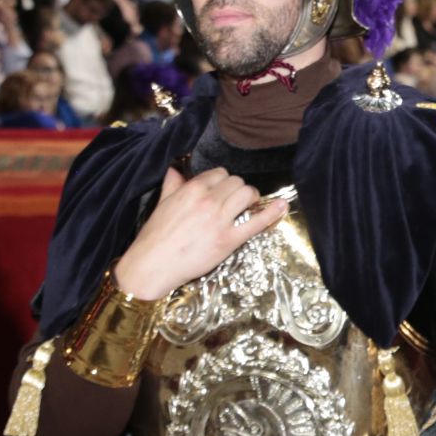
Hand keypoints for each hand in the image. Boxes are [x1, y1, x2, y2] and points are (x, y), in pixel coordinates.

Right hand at [115, 167, 288, 299]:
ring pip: (248, 195)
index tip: (222, 191)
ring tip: (248, 206)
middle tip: (235, 202)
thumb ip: (172, 185)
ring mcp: (220, 220)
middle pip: (237, 182)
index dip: (223, 182)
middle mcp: (208, 200)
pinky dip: (272, 213)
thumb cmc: (155, 236)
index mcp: (192, 189)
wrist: (152, 265)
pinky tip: (282, 206)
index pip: (220, 173)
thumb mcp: (162, 204)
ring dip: (251, 198)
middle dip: (238, 190)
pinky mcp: (228, 240)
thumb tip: (175, 170)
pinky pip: (257, 222)